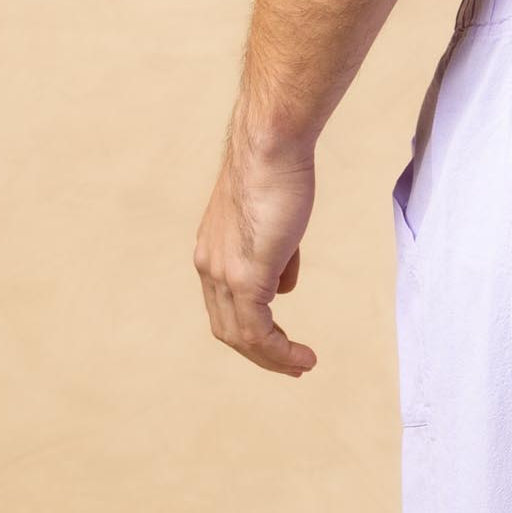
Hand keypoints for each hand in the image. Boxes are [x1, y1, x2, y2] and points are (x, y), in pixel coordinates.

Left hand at [195, 129, 318, 376]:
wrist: (271, 145)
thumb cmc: (278, 171)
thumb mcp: (275, 220)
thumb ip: (276, 256)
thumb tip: (283, 285)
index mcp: (212, 251)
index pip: (225, 305)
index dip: (252, 330)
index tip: (281, 342)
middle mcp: (209, 266)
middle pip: (227, 328)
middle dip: (260, 353)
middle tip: (291, 365)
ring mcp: (224, 274)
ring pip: (241, 336)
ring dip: (272, 359)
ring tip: (301, 366)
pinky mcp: (245, 277)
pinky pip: (258, 332)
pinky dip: (279, 352)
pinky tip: (302, 357)